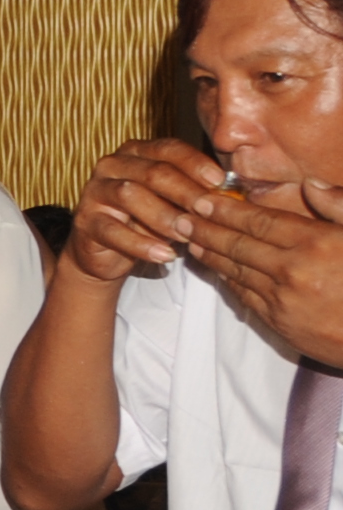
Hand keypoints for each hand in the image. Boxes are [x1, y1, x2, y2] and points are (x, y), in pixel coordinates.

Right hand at [64, 137, 224, 284]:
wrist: (107, 251)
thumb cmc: (148, 221)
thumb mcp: (174, 202)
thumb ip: (194, 192)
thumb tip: (233, 193)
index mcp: (136, 152)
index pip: (168, 149)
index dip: (196, 164)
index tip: (220, 182)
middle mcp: (112, 165)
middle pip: (153, 172)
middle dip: (186, 192)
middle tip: (209, 211)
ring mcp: (95, 192)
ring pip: (131, 196)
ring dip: (164, 217)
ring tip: (188, 235)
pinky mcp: (85, 221)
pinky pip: (114, 230)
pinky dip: (142, 244)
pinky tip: (165, 254)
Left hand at [180, 179, 342, 365]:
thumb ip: (339, 206)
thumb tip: (311, 184)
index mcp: (316, 243)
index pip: (259, 221)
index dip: (227, 210)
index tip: (204, 200)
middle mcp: (293, 271)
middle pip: (238, 245)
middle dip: (206, 229)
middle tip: (182, 217)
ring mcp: (284, 300)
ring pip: (236, 271)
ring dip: (210, 254)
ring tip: (190, 240)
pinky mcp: (281, 325)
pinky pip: (246, 296)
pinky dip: (228, 281)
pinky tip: (217, 271)